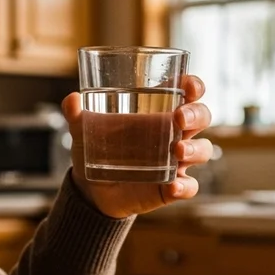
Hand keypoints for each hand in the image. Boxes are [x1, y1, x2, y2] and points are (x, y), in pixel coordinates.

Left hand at [62, 75, 212, 218]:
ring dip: (195, 149)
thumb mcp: (84, 131)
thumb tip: (71, 100)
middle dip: (196, 114)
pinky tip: (172, 186)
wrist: (91, 190)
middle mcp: (174, 134)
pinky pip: (189, 187)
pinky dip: (185, 187)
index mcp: (158, 113)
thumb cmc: (96, 150)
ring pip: (203, 150)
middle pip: (201, 117)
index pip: (186, 93)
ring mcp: (176, 162)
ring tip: (177, 151)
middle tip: (179, 118)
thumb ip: (76, 114)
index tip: (189, 85)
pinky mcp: (172, 187)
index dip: (193, 85)